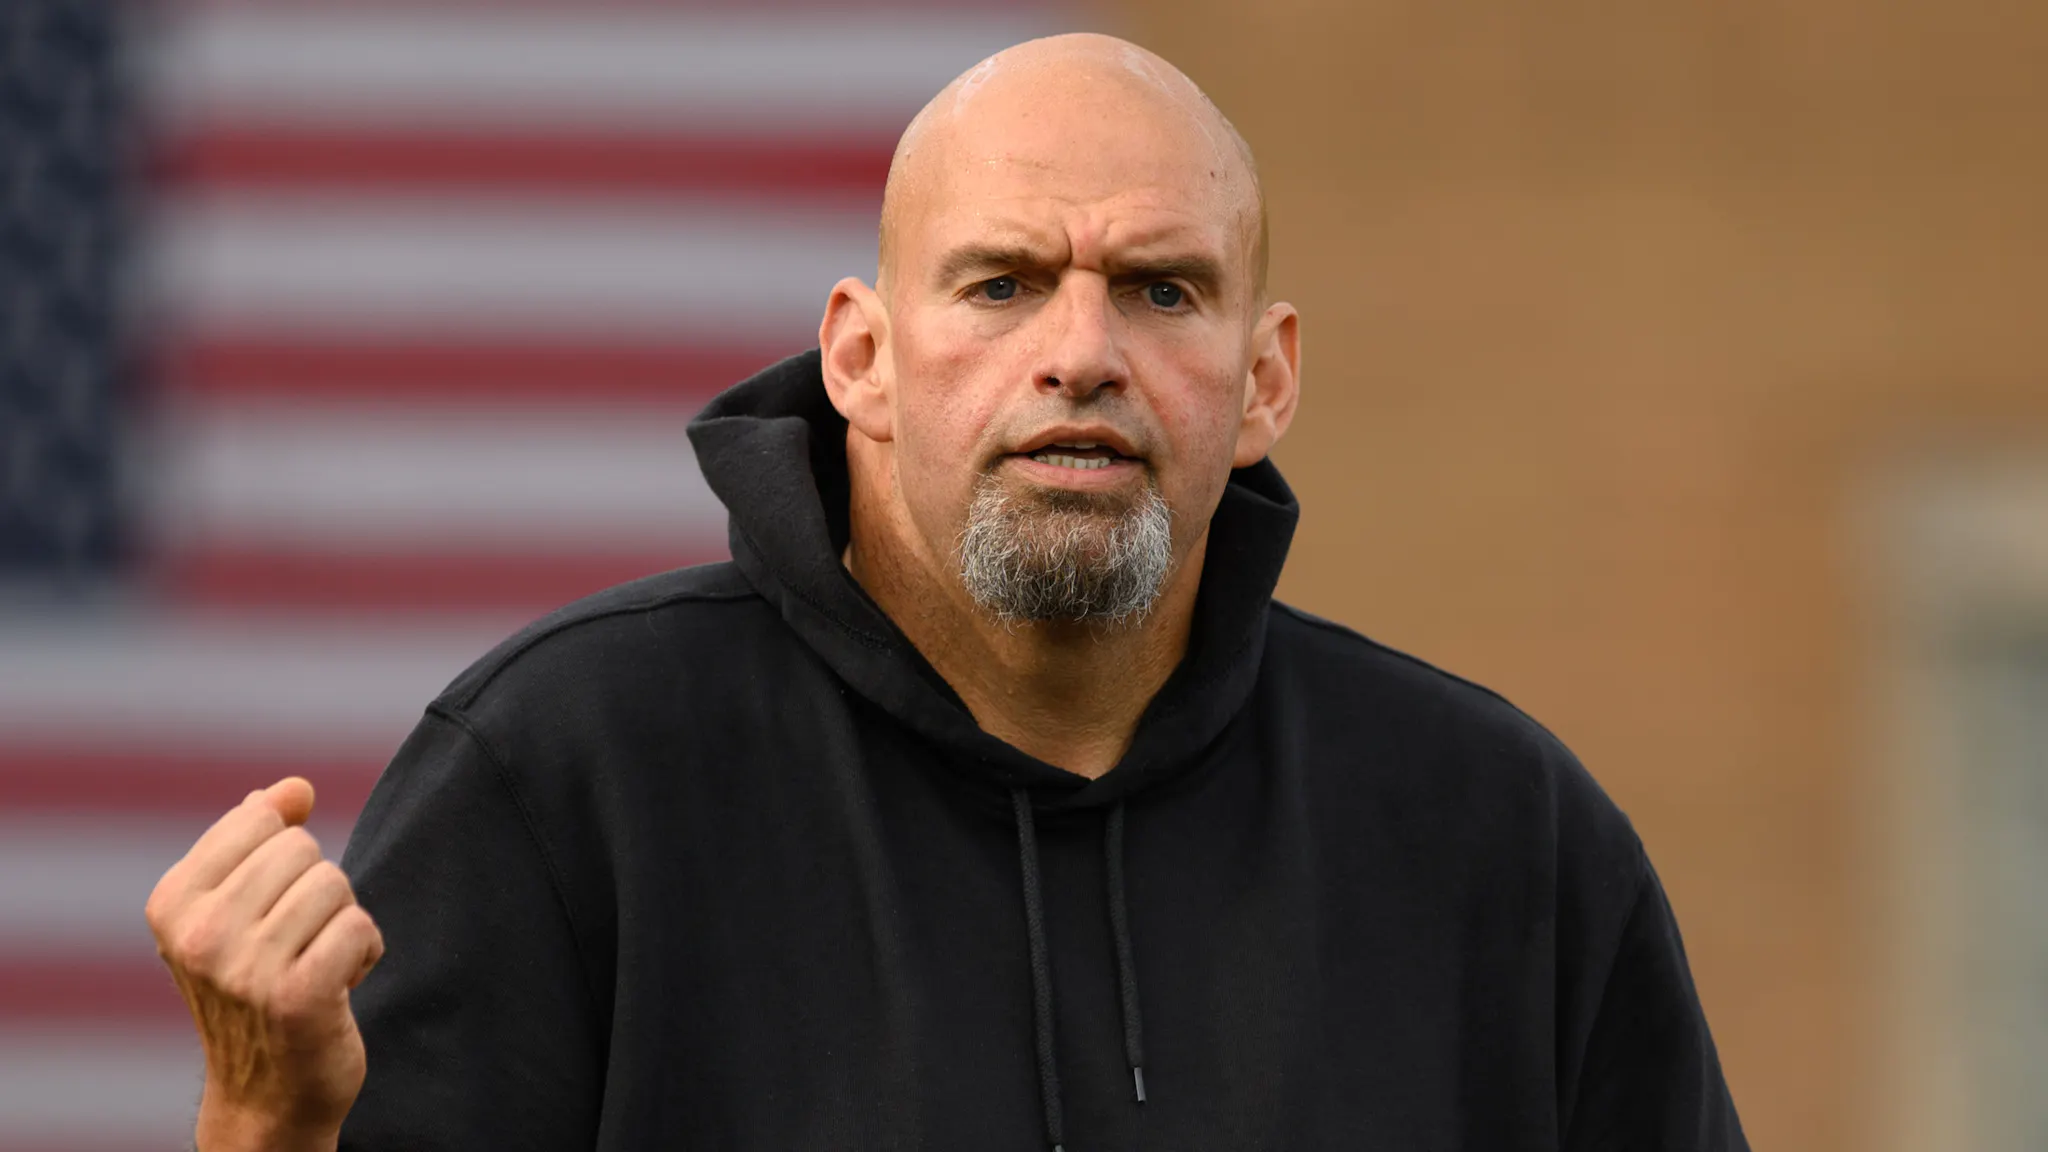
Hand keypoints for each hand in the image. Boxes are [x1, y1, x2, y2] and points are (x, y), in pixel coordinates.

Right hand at [145, 778, 384, 1151]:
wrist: (267, 1094)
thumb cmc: (258, 988)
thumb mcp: (238, 909)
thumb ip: (258, 837)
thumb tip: (294, 787)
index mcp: (172, 903)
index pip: (261, 817)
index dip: (287, 858)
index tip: (269, 911)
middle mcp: (198, 935)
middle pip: (303, 849)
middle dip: (317, 890)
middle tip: (297, 944)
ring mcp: (244, 967)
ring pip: (335, 884)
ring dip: (342, 922)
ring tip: (316, 965)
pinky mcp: (297, 995)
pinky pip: (360, 926)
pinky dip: (365, 951)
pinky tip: (340, 986)